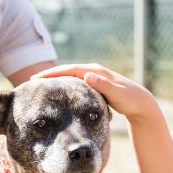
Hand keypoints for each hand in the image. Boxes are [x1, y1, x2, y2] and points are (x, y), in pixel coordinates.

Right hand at [31, 63, 154, 119]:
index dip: (52, 74)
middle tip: (31, 83)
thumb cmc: (130, 99)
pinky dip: (63, 87)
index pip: (69, 69)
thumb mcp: (118, 94)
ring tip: (39, 88)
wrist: (141, 103)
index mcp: (95, 71)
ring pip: (68, 77)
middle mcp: (92, 71)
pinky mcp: (94, 84)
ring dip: (54, 81)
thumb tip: (87, 75)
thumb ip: (103, 85)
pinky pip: (73, 84)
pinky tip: (56, 94)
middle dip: (49, 76)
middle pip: (65, 71)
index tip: (36, 80)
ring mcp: (93, 77)